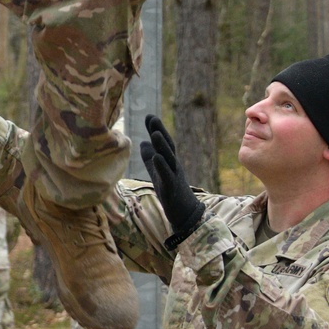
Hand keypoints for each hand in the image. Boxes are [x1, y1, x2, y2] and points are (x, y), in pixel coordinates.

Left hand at [140, 114, 204, 248]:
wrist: (185, 213)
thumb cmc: (171, 190)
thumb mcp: (157, 172)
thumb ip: (150, 157)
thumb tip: (142, 142)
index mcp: (169, 161)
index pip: (162, 143)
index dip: (156, 130)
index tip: (148, 116)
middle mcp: (174, 165)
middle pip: (168, 146)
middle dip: (160, 131)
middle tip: (152, 117)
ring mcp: (175, 176)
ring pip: (169, 159)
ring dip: (163, 146)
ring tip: (156, 134)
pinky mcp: (173, 189)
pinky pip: (168, 176)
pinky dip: (162, 166)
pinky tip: (156, 158)